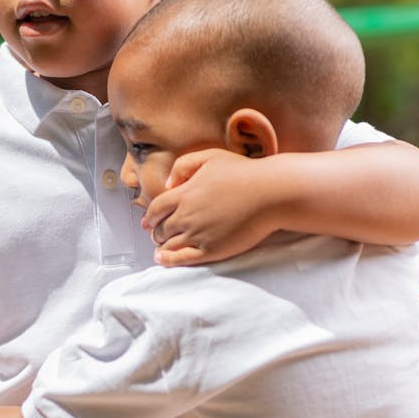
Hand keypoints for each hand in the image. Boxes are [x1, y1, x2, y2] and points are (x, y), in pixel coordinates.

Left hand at [142, 148, 282, 265]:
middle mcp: (186, 216)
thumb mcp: (210, 157)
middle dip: (157, 233)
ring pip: (169, 245)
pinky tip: (163, 259)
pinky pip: (183, 259)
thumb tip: (168, 184)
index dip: (149, 217)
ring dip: (161, 246)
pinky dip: (169, 260)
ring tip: (161, 248)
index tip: (147, 222)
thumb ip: (183, 166)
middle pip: (161, 229)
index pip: (156, 209)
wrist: (270, 193)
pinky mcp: (212, 250)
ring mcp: (198, 234)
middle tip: (158, 235)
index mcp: (184, 194)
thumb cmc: (243, 173)